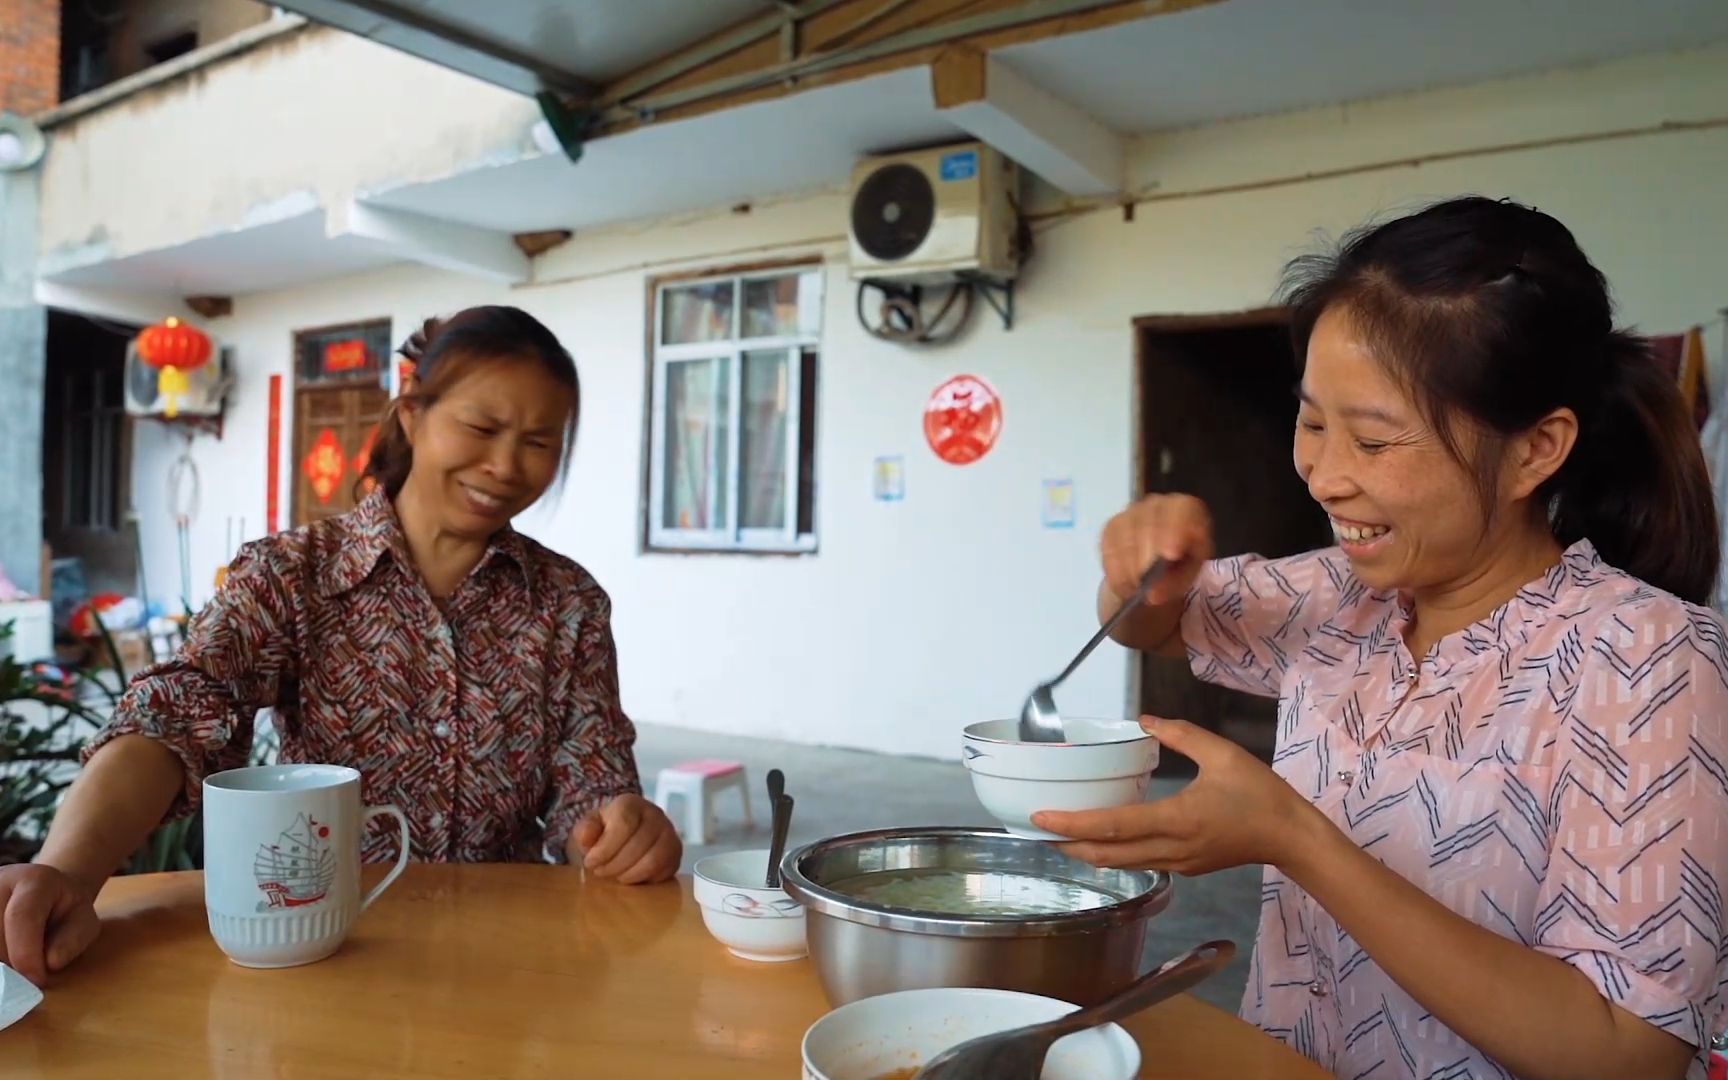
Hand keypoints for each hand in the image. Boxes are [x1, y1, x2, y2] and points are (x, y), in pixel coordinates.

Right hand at [0, 863, 101, 986]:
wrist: (47, 896)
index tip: (38, 979)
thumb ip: (73, 940)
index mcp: (35, 880)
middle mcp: (0, 882)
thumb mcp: (83, 923)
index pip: (21, 916)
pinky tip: (8, 956)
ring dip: (2, 962)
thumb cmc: (66, 913)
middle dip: (14, 962)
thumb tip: (49, 962)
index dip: (26, 953)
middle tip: (32, 967)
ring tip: (19, 955)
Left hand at [570, 794, 681, 884]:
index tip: (591, 862)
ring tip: (616, 875)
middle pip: (638, 845)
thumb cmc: (604, 831)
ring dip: (629, 875)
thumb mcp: (588, 828)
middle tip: (601, 872)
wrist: (626, 833)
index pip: (624, 825)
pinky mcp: (676, 852)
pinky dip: (644, 879)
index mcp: (630, 804)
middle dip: (614, 866)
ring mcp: (669, 832)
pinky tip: (631, 876)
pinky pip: (663, 871)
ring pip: (653, 860)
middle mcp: (654, 814)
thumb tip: (586, 838)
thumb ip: (584, 831)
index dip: (605, 849)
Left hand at [1032, 716, 1311, 873]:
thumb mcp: (1221, 754)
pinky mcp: (1186, 867)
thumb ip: (1180, 734)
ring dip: (1087, 852)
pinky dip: (1113, 854)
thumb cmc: (1259, 793)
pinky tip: (1103, 839)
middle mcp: (1171, 848)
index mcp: (1176, 819)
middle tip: (1036, 830)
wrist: (1290, 837)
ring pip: (1121, 864)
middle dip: (1067, 844)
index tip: (1040, 818)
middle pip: (1106, 854)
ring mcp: (1178, 863)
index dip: (1071, 824)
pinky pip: (1140, 863)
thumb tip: (1144, 719)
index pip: (1111, 826)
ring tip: (1059, 836)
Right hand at [1099, 493, 1213, 605]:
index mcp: (1186, 508)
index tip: (1170, 555)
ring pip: (1125, 534)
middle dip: (1146, 555)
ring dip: (1128, 566)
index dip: (1173, 530)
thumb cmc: (1179, 566)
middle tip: (1145, 583)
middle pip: (1148, 523)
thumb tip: (1153, 593)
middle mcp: (1158, 504)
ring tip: (1135, 589)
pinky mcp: (1112, 525)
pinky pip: (1108, 544)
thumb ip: (1174, 582)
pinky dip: (1114, 568)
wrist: (1157, 565)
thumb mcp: (1186, 576)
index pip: (1180, 510)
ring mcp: (1132, 512)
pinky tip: (1122, 583)